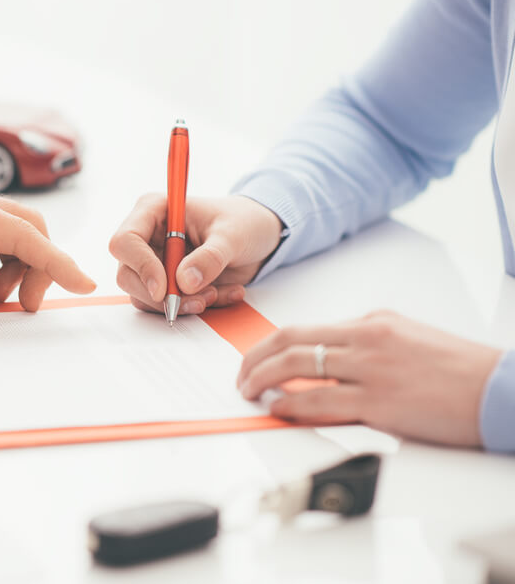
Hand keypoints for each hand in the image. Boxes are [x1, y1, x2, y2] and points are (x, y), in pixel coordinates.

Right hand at [108, 194, 283, 314]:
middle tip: (199, 300)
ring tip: (217, 294)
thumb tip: (184, 282)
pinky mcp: (166, 283)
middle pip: (128, 274)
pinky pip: (167, 305)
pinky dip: (194, 307)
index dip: (141, 267)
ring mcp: (154, 262)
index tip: (164, 289)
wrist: (259, 235)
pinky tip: (222, 294)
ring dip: (181, 304)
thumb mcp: (233, 235)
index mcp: (154, 211)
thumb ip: (210, 257)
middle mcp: (147, 237)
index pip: (126, 241)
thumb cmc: (244, 222)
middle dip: (162, 295)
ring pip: (145, 295)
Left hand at [237, 310, 502, 446]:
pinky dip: (290, 403)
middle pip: (290, 340)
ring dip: (263, 379)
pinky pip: (319, 400)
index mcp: (374, 322)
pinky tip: (277, 408)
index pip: (305, 329)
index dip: (270, 345)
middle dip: (254, 358)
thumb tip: (332, 357)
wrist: (499, 390)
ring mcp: (371, 369)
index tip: (255, 357)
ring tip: (249, 391)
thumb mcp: (409, 338)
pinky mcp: (379, 402)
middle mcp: (367, 338)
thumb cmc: (460, 370)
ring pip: (297, 366)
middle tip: (240, 375)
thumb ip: (369, 343)